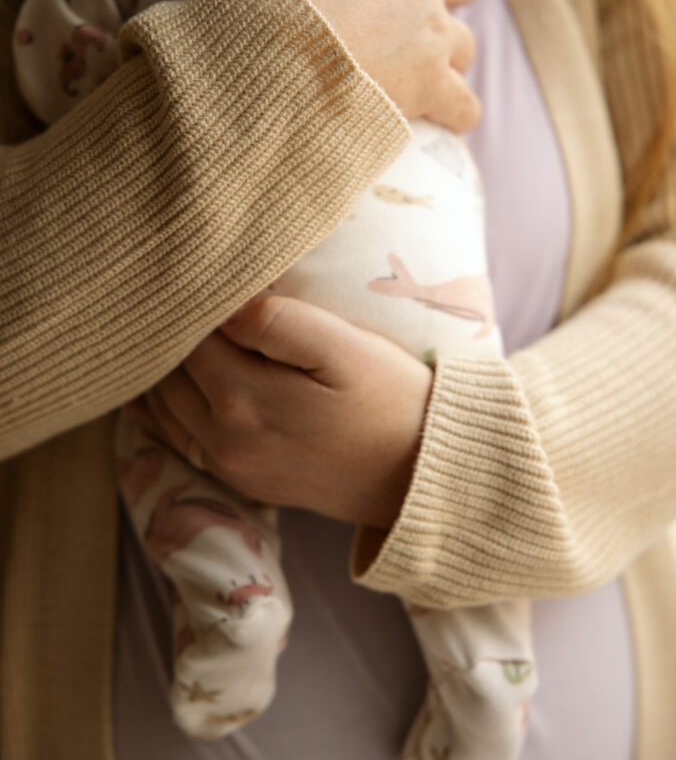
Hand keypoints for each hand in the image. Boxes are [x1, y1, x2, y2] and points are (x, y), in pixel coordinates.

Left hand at [126, 297, 433, 528]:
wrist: (423, 475)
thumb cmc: (392, 399)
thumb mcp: (345, 347)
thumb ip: (277, 321)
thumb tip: (222, 306)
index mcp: (242, 400)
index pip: (187, 338)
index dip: (195, 305)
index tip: (205, 278)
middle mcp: (224, 440)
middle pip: (169, 375)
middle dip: (174, 337)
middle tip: (188, 298)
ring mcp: (232, 467)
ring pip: (168, 407)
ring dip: (170, 370)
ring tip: (184, 332)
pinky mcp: (245, 481)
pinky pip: (185, 437)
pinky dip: (175, 405)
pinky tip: (182, 380)